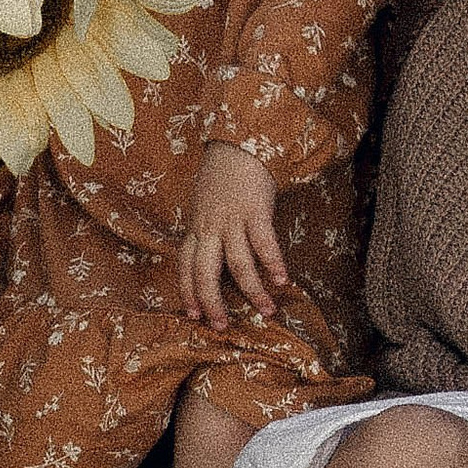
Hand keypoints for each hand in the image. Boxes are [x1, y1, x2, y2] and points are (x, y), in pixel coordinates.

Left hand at [178, 143, 287, 331]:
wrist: (238, 141)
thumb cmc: (223, 174)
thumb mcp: (204, 203)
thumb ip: (206, 228)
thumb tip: (213, 254)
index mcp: (195, 226)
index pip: (186, 266)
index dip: (188, 291)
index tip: (193, 314)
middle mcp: (209, 227)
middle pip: (205, 273)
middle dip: (212, 303)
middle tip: (221, 326)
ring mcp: (231, 220)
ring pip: (238, 264)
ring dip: (252, 291)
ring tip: (266, 310)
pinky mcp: (255, 211)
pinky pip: (263, 244)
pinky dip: (273, 264)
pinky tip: (282, 280)